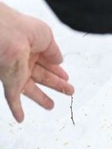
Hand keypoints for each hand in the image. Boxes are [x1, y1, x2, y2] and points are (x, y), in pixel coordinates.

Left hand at [0, 3, 74, 122]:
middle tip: (68, 91)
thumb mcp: (47, 37)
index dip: (58, 71)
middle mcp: (25, 61)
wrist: (5, 35)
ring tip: (52, 105)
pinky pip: (13, 99)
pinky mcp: (10, 83)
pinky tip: (20, 118)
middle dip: (56, 84)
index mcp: (33, 48)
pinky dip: (16, 110)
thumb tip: (60, 60)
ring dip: (41, 98)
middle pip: (43, 77)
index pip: (48, 62)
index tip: (66, 77)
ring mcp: (17, 73)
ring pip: (30, 90)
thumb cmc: (23, 29)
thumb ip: (54, 51)